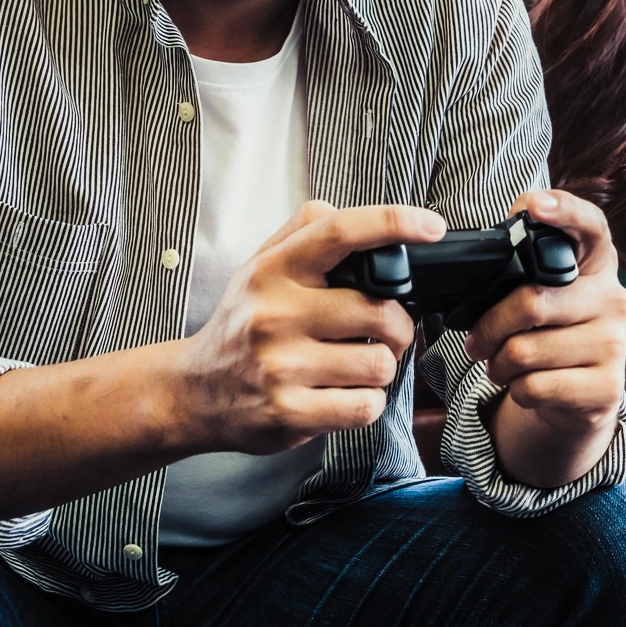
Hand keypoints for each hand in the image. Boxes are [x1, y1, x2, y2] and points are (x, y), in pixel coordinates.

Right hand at [175, 200, 441, 454]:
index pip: (340, 231)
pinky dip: (367, 402)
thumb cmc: (241, 325)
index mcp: (275, 270)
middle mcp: (275, 314)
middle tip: (384, 332)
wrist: (194, 391)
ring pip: (379, 363)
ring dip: (381, 367)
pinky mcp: (288, 412)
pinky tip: (343, 394)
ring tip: (355, 366)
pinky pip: (365, 406)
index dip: (393, 222)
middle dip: (398, 326)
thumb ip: (305, 233)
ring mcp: (280, 366)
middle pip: (379, 310)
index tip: (431, 226)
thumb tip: (350, 214)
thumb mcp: (260, 267)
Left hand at [463, 190, 625, 440]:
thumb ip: (524, 263)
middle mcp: (613, 298)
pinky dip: (515, 389)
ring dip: (498, 363)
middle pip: (532, 302)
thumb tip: (496, 235)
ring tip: (501, 364)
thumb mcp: (542, 292)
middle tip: (477, 341)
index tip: (534, 205)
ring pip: (525, 351)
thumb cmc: (550, 332)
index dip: (563, 210)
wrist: (579, 397)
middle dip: (489, 327)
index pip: (590, 226)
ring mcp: (615, 343)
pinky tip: (525, 384)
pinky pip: (535, 386)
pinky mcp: (607, 387)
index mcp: (597, 263)